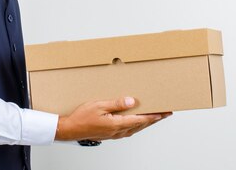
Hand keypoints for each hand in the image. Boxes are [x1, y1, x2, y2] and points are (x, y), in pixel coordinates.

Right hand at [54, 96, 171, 140]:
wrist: (70, 129)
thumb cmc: (82, 117)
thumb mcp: (99, 105)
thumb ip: (117, 104)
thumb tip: (132, 101)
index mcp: (117, 124)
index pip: (141, 120)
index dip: (154, 116)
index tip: (164, 112)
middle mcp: (118, 131)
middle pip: (141, 125)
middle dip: (154, 119)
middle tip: (165, 114)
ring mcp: (114, 134)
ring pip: (135, 129)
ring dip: (146, 123)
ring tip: (154, 117)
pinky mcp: (110, 134)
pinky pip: (128, 130)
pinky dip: (136, 126)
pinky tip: (136, 122)